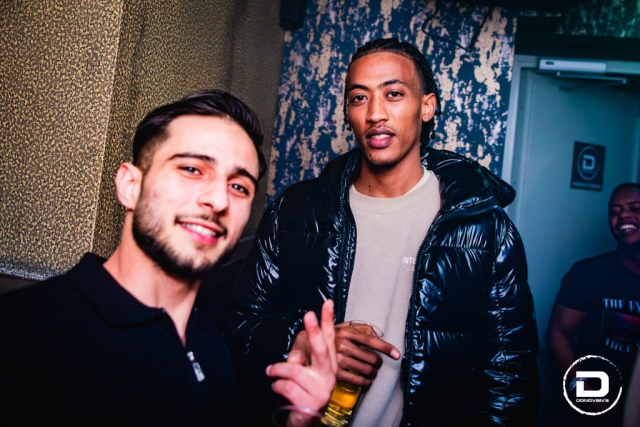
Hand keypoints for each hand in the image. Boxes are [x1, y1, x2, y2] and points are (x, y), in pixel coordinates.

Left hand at [266, 300, 337, 414]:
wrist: (305, 420)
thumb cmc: (302, 390)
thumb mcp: (301, 372)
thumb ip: (299, 359)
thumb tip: (294, 359)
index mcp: (328, 364)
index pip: (329, 338)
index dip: (328, 320)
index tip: (327, 302)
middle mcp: (328, 376)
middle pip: (321, 350)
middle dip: (315, 331)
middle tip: (308, 314)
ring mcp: (320, 390)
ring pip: (294, 369)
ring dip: (278, 369)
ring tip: (270, 371)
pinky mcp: (310, 403)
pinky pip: (286, 386)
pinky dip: (276, 384)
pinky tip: (276, 387)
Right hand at [291, 319, 400, 387]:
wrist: (304, 347)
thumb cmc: (328, 337)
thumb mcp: (342, 327)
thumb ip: (360, 328)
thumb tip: (375, 333)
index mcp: (346, 331)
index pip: (371, 340)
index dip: (386, 347)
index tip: (397, 354)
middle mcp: (342, 344)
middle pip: (371, 357)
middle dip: (378, 362)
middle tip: (377, 364)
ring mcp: (338, 359)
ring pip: (367, 369)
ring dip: (373, 373)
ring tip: (372, 372)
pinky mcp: (335, 373)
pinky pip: (358, 380)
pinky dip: (366, 382)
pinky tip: (366, 381)